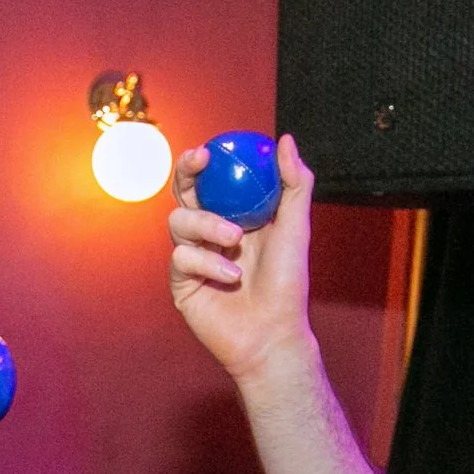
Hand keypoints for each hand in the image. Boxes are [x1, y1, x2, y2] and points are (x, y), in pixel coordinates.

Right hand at [168, 134, 318, 383]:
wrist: (273, 334)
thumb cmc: (288, 284)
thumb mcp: (295, 228)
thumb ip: (294, 183)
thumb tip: (284, 139)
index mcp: (234, 216)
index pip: (210, 180)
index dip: (203, 161)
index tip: (210, 149)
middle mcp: (209, 233)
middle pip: (183, 193)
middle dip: (185, 173)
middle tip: (198, 163)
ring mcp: (192, 257)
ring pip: (178, 220)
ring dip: (206, 224)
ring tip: (235, 240)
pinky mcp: (181, 282)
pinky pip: (181, 256)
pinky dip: (207, 262)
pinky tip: (231, 277)